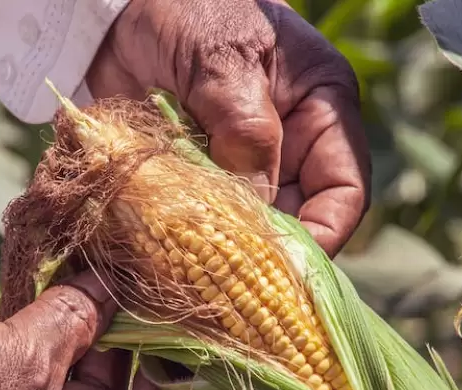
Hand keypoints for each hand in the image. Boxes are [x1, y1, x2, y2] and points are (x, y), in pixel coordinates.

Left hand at [87, 0, 370, 255]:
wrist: (117, 7)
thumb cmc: (187, 9)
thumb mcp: (224, 62)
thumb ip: (246, 132)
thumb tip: (256, 213)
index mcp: (321, 110)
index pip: (344, 191)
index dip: (323, 236)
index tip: (286, 271)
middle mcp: (289, 145)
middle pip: (296, 220)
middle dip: (267, 255)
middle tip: (231, 289)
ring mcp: (240, 163)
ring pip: (247, 228)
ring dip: (222, 254)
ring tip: (195, 277)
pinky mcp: (196, 175)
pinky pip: (202, 221)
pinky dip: (186, 240)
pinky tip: (165, 256)